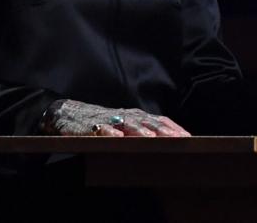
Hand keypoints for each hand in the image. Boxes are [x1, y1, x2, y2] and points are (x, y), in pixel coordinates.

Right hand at [41, 99, 191, 136]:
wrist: (67, 112)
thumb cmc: (102, 122)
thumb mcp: (125, 125)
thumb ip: (144, 132)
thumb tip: (169, 144)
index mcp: (135, 115)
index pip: (159, 120)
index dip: (173, 128)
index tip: (188, 138)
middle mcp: (125, 115)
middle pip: (147, 121)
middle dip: (162, 130)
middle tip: (177, 140)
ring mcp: (108, 119)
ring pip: (126, 124)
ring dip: (139, 130)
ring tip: (150, 139)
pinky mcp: (90, 125)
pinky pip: (100, 128)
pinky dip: (109, 132)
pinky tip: (116, 138)